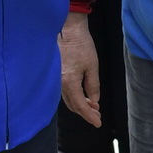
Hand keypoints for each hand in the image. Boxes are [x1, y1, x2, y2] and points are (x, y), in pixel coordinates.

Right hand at [59, 11, 100, 126]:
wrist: (68, 29)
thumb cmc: (81, 45)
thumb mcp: (92, 66)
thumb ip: (93, 86)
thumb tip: (94, 101)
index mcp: (69, 82)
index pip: (80, 106)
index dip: (90, 116)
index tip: (98, 123)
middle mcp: (59, 83)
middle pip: (72, 105)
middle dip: (86, 112)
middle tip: (97, 115)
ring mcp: (55, 79)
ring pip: (68, 99)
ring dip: (80, 104)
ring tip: (93, 106)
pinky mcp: (55, 74)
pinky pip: (64, 91)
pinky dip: (74, 96)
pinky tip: (83, 96)